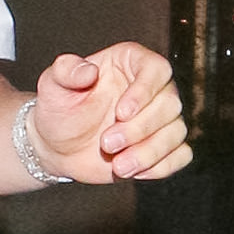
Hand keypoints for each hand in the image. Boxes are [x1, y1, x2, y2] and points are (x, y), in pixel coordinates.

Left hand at [33, 43, 190, 180]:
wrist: (58, 145)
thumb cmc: (58, 109)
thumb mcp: (52, 85)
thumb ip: (65, 71)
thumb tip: (88, 70)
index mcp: (130, 63)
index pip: (157, 69)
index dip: (145, 91)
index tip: (121, 112)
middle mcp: (152, 88)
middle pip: (170, 104)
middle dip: (140, 129)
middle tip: (106, 143)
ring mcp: (160, 118)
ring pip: (176, 132)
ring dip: (149, 152)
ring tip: (118, 166)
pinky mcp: (163, 145)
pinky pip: (181, 155)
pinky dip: (162, 166)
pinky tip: (133, 171)